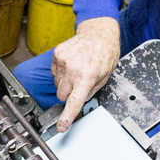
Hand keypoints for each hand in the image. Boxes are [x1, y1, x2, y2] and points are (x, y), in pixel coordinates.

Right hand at [51, 17, 120, 131]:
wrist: (98, 32)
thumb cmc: (105, 52)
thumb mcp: (105, 76)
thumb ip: (91, 90)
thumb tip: (79, 101)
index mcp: (87, 77)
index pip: (74, 102)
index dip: (66, 117)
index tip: (60, 127)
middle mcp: (73, 69)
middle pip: (61, 95)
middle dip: (68, 95)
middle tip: (79, 85)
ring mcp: (63, 61)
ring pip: (57, 84)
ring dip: (65, 82)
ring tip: (77, 70)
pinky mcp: (57, 54)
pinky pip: (54, 72)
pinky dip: (61, 72)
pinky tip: (72, 64)